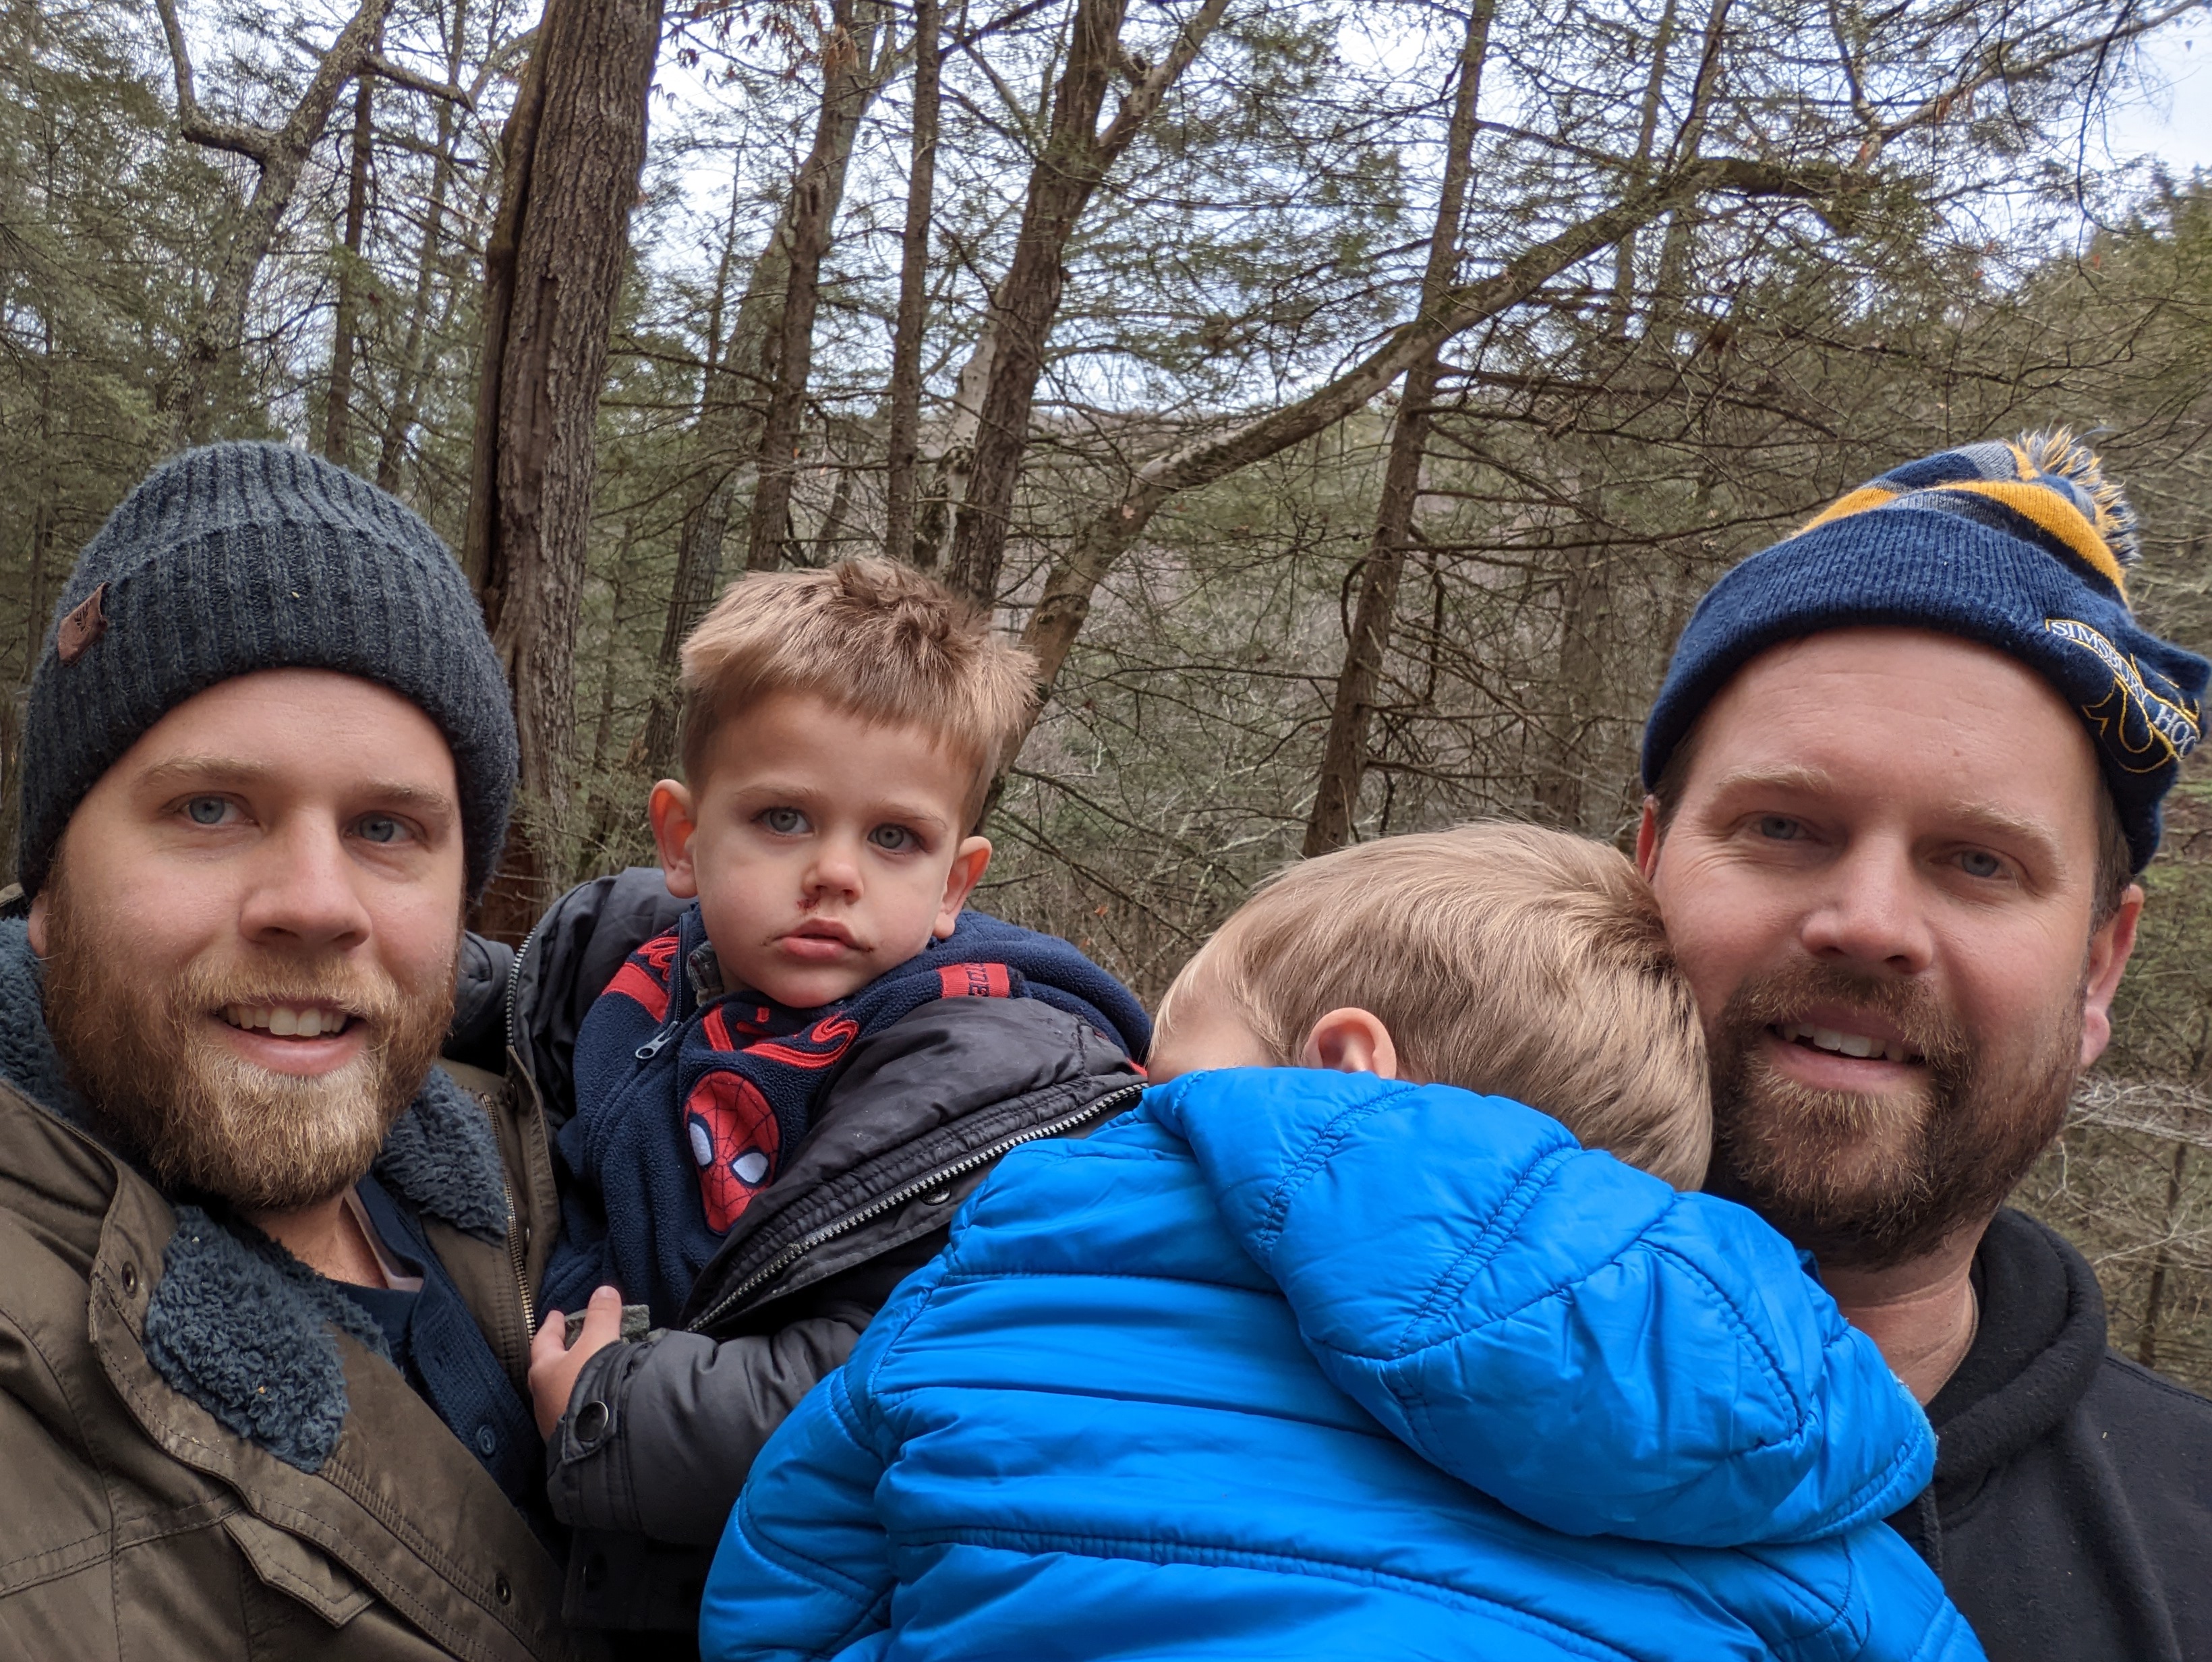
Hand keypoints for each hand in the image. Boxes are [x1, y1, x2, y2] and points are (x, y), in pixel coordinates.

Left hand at [529, 1284, 623, 1439]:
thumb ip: (603, 1316)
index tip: (556, 1314)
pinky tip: (595, 1401)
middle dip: (559, 1353)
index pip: (544, 1340)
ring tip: (587, 1370)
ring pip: (559, 1392)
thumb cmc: (590, 1385)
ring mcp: (553, 1421)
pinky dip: (581, 1400)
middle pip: (548, 1367)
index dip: (552, 1325)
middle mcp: (542, 1396)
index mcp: (544, 1369)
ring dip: (570, 1379)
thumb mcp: (599, 1342)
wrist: (596, 1442)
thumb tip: (604, 1291)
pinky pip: (573, 1411)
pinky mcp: (568, 1439)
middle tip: (571, 1341)